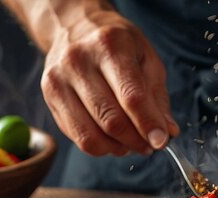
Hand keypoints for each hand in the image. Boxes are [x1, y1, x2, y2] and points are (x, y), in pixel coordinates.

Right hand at [41, 10, 178, 155]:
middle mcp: (78, 62)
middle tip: (150, 145)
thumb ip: (158, 98)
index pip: (131, 97)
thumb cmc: (117, 45)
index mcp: (109, 47)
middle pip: (111, 120)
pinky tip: (113, 139)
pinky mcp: (49, 98)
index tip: (161, 141)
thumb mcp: (147, 60)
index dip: (148, 125)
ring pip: (91, 136)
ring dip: (118, 148)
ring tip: (132, 143)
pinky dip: (101, 146)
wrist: (75, 29)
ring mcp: (58, 81)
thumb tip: (168, 132)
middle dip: (136, 141)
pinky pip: (78, 137)